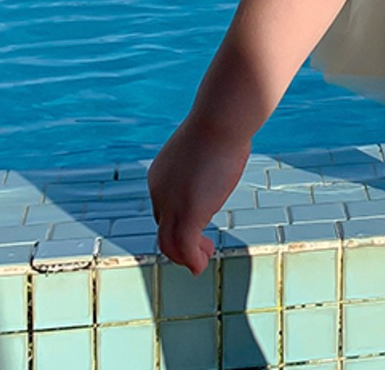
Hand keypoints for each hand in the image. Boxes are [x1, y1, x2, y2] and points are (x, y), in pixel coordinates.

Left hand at [147, 114, 250, 273]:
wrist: (220, 121)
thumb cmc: (221, 124)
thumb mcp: (206, 144)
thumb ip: (207, 157)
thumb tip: (225, 148)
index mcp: (160, 175)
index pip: (164, 207)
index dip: (179, 221)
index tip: (200, 224)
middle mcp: (159, 192)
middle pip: (164, 227)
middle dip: (180, 241)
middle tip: (203, 248)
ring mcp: (171, 205)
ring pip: (169, 243)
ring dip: (184, 256)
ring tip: (200, 261)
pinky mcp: (188, 215)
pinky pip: (184, 248)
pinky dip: (191, 260)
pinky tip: (201, 264)